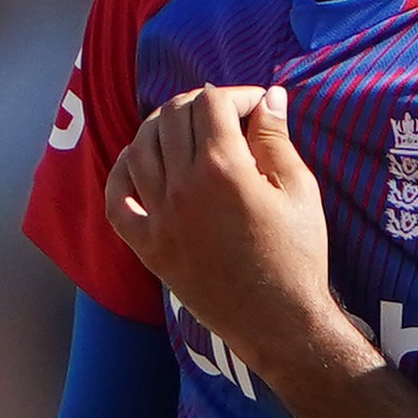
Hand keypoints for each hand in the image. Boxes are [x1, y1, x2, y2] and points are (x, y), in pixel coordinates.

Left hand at [104, 88, 342, 376]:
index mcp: (224, 169)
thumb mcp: (300, 191)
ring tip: (185, 131)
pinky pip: (117, 199)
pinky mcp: (147, 246)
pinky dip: (122, 172)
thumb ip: (277, 139)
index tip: (254, 105)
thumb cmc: (298, 256)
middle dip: (199, 104)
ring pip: (140, 147)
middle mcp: (183, 187)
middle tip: (223, 115)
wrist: (278, 323)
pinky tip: (137, 161)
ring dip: (162, 128)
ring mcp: (159, 217)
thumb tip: (270, 97)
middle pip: (173, 117)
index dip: (236, 95)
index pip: (212, 103)